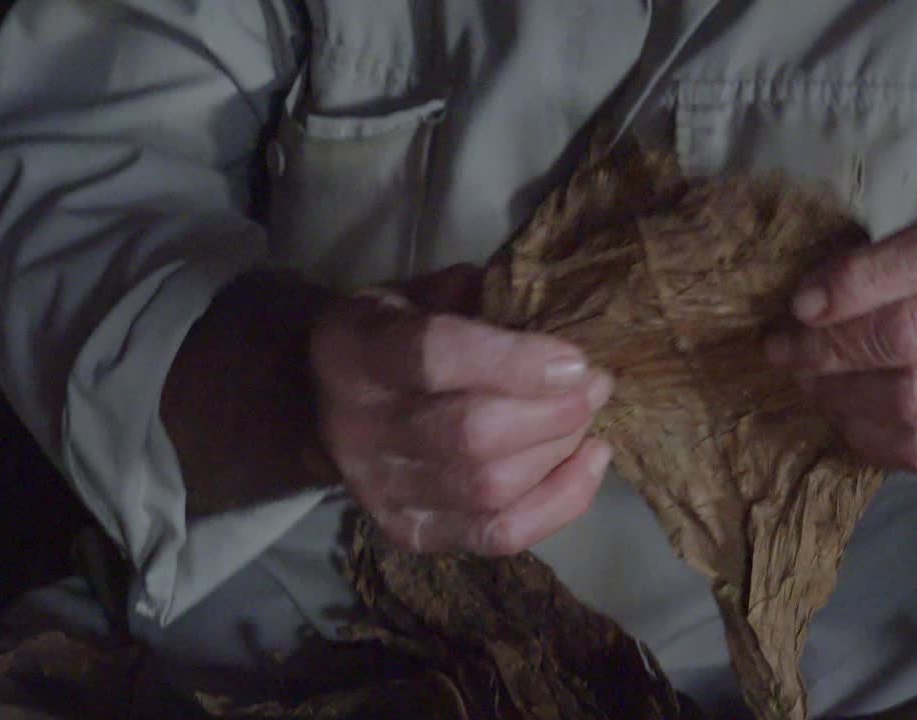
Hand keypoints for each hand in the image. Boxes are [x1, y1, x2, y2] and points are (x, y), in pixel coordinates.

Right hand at [310, 265, 613, 554]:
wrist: (322, 403)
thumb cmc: (390, 335)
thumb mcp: (417, 294)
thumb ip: (477, 297)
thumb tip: (555, 314)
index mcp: (358, 351)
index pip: (434, 357)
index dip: (513, 362)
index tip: (575, 361)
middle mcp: (361, 429)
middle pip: (471, 435)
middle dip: (553, 413)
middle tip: (595, 385)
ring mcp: (383, 491)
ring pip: (490, 488)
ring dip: (559, 452)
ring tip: (588, 418)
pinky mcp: (411, 533)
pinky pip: (498, 535)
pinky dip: (559, 501)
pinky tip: (589, 462)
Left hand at [763, 208, 916, 493]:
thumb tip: (815, 293)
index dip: (853, 279)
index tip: (800, 304)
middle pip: (909, 333)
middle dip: (827, 344)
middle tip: (786, 350)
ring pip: (909, 398)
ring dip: (838, 393)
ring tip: (809, 383)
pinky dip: (868, 436)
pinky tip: (846, 419)